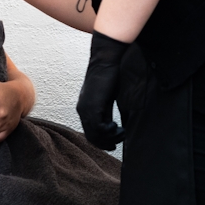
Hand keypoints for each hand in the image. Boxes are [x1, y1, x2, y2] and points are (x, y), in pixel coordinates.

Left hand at [76, 31, 126, 149]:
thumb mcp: (106, 98)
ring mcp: (86, 109)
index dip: (101, 141)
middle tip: (119, 141)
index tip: (113, 143)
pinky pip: (99, 128)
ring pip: (95, 134)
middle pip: (91, 137)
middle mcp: (82, 110)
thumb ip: (105, 112)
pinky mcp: (93, 106)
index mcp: (84, 108)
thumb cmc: (108, 77)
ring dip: (110, 138)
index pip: (89, 132)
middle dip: (106, 143)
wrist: (106, 61)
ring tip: (122, 133)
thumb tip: (110, 126)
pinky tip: (118, 127)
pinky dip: (110, 132)